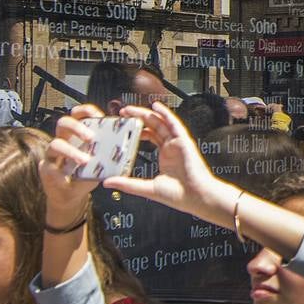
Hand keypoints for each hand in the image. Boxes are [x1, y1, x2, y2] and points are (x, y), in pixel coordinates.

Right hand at [38, 104, 104, 226]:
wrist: (71, 193)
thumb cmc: (86, 174)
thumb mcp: (100, 163)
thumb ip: (107, 154)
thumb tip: (123, 148)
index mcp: (77, 134)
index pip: (79, 114)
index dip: (86, 111)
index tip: (98, 116)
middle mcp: (63, 139)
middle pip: (64, 123)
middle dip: (77, 128)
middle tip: (91, 138)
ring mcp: (53, 153)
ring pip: (55, 144)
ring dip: (71, 151)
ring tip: (84, 160)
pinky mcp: (46, 168)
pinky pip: (50, 167)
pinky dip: (61, 173)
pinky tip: (68, 178)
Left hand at [104, 103, 233, 226]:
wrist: (196, 197)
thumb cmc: (178, 195)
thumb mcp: (147, 188)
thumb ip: (128, 184)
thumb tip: (108, 182)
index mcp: (165, 156)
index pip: (149, 136)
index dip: (136, 130)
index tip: (123, 126)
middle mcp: (171, 147)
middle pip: (153, 126)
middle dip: (138, 118)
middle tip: (123, 113)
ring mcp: (178, 143)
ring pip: (161, 123)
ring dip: (147, 114)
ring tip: (131, 109)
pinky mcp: (184, 141)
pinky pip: (174, 124)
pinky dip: (165, 114)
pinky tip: (155, 106)